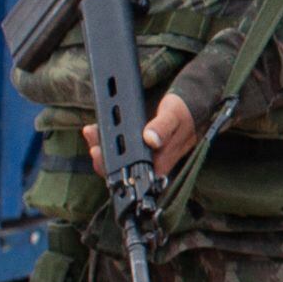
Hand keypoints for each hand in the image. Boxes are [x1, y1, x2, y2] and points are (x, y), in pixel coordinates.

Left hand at [81, 91, 199, 178]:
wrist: (191, 106)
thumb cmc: (183, 112)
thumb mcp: (174, 116)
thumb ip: (163, 128)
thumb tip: (151, 140)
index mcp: (161, 163)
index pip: (132, 175)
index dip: (112, 168)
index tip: (98, 151)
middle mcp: (151, 165)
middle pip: (121, 171)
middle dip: (101, 157)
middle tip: (92, 138)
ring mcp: (145, 158)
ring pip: (118, 162)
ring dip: (102, 147)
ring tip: (91, 131)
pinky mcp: (140, 149)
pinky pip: (120, 152)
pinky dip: (107, 141)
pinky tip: (97, 130)